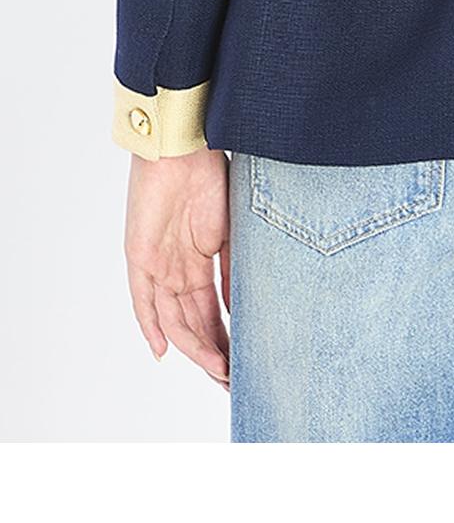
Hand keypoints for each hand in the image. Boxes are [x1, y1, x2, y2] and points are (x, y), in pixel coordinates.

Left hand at [124, 148, 230, 386]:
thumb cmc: (211, 174)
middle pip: (193, 322)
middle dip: (213, 352)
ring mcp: (158, 264)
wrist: (186, 144)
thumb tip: (239, 307)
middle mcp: (176, 268)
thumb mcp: (231, 229)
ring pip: (173, 317)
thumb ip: (232, 268)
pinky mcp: (140, 257)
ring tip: (216, 368)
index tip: (244, 363)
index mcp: (199, 260)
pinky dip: (151, 325)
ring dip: (194, 346)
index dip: (226, 338)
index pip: (211, 312)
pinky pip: (142, 299)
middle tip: (232, 377)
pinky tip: (163, 350)